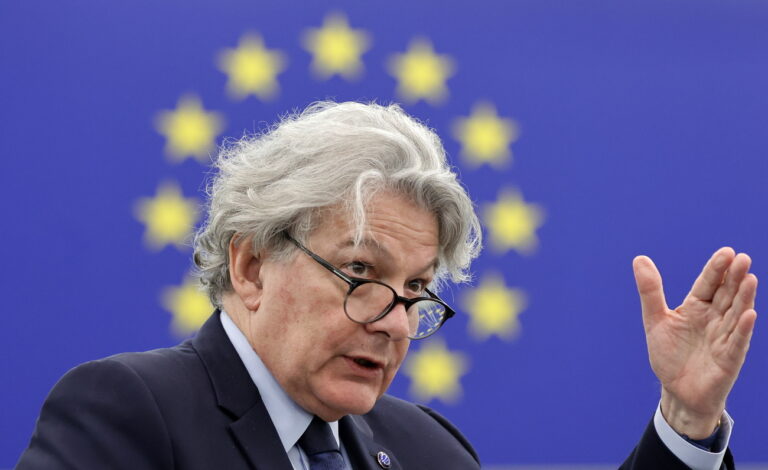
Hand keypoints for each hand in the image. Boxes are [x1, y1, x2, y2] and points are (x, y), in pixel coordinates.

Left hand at [633, 247, 756, 438]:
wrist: (677, 391)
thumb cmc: (669, 355)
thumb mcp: (655, 320)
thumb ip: (650, 291)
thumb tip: (640, 258)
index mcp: (696, 307)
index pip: (708, 284)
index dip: (716, 269)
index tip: (726, 252)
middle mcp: (714, 319)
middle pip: (726, 294)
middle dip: (735, 277)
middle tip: (743, 258)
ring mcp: (724, 338)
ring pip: (736, 314)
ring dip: (744, 297)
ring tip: (751, 278)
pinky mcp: (728, 359)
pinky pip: (737, 342)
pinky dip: (742, 329)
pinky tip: (749, 314)